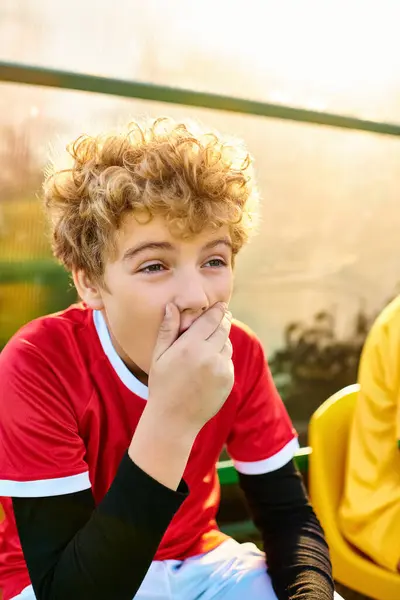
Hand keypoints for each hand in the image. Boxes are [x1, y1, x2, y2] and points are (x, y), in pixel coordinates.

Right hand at [147, 302, 233, 436]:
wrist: (174, 419)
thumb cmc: (162, 385)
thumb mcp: (159, 356)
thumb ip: (167, 329)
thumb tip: (172, 306)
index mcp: (190, 346)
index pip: (211, 319)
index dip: (218, 310)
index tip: (221, 305)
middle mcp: (209, 355)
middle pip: (224, 328)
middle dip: (223, 320)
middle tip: (223, 314)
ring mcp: (221, 369)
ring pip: (227, 344)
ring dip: (221, 341)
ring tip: (208, 346)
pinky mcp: (228, 380)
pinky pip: (228, 361)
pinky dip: (222, 359)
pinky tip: (208, 367)